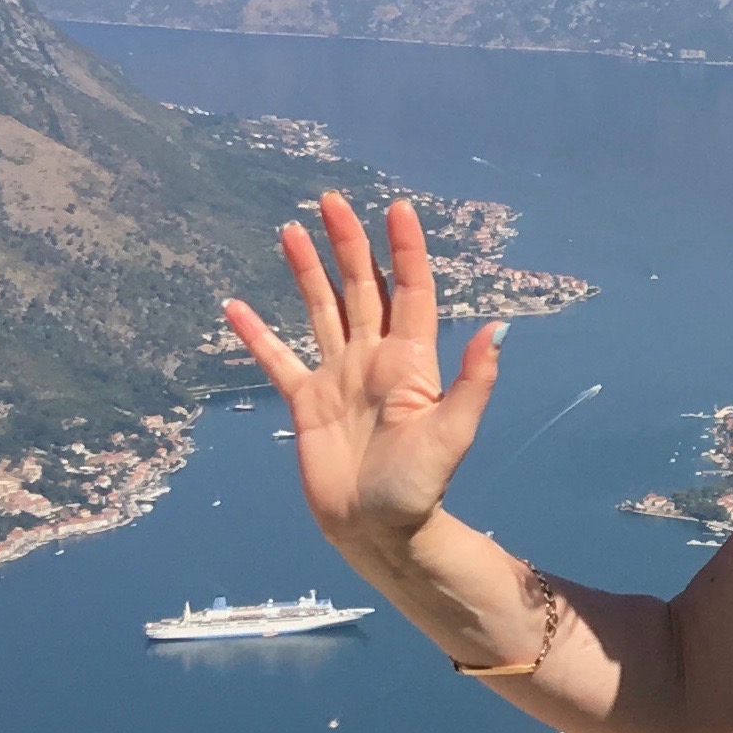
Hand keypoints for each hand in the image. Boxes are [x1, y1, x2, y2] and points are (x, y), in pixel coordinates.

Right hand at [222, 194, 504, 552]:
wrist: (378, 532)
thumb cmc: (419, 488)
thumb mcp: (453, 433)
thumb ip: (473, 381)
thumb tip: (499, 328)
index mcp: (410, 361)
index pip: (410, 290)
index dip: (405, 249)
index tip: (397, 207)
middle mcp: (372, 359)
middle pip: (360, 288)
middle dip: (347, 243)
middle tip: (330, 200)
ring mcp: (337, 378)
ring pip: (320, 311)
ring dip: (306, 272)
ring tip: (288, 231)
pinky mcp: (305, 404)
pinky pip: (277, 360)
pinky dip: (256, 335)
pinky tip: (234, 307)